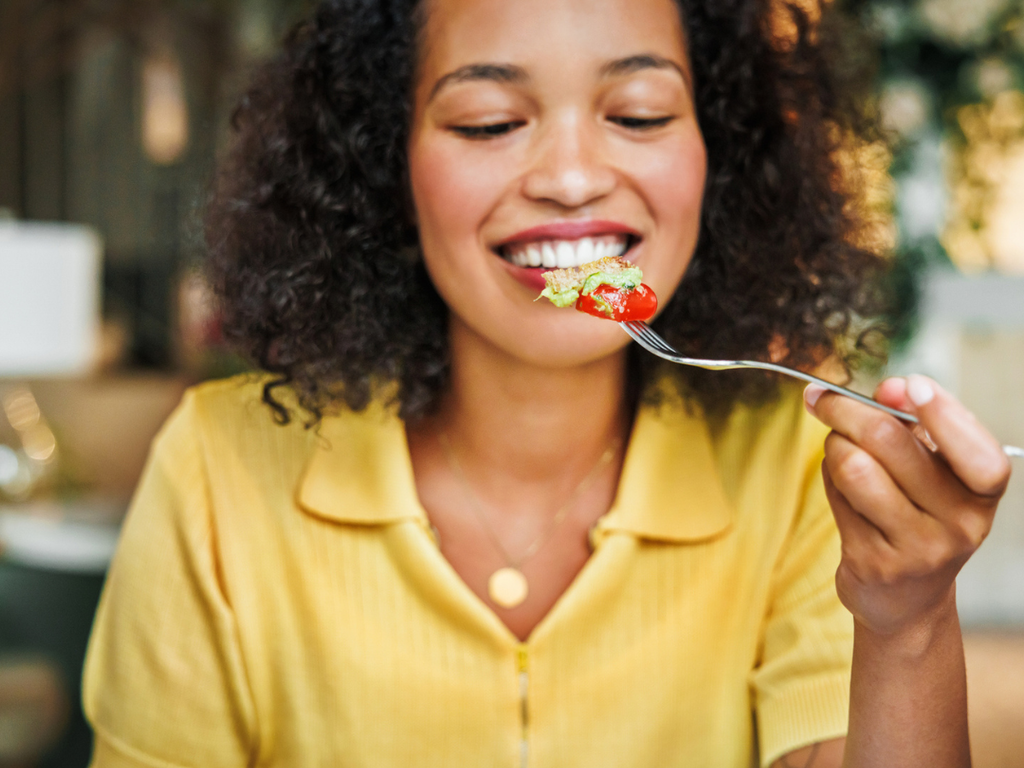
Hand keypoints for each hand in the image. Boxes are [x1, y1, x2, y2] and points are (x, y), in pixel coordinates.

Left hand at [804, 375, 1010, 639]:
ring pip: (854, 467)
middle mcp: (960, 523)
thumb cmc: (918, 515)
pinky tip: (838, 484)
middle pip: (890, 442)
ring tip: (837, 449)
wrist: (906, 599)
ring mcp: (917, 548)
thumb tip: (890, 388)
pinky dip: (828, 478)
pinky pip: (836, 497)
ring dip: (833, 446)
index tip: (910, 385)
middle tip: (822, 398)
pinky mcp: (874, 562)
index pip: (980, 455)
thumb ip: (913, 424)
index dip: (946, 415)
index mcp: (982, 493)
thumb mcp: (932, 470)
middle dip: (846, 409)